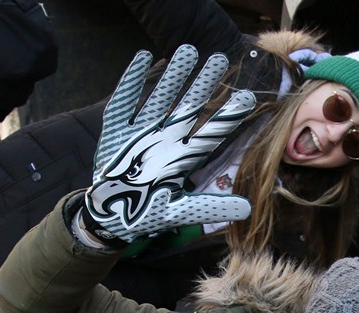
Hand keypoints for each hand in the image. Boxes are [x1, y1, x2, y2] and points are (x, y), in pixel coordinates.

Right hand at [81, 44, 255, 245]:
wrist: (110, 216)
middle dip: (203, 84)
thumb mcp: (179, 212)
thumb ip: (210, 208)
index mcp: (182, 158)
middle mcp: (165, 140)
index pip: (210, 133)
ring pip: (160, 99)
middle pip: (188, 108)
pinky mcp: (116, 131)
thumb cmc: (147, 214)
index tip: (246, 97)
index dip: (227, 116)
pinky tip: (142, 56)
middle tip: (220, 58)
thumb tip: (247, 208)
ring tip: (187, 49)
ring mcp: (140, 133)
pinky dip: (131, 81)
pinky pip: (124, 102)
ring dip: (172, 76)